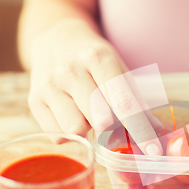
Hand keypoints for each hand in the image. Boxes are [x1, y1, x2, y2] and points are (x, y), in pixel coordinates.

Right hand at [28, 18, 162, 154]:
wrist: (53, 37)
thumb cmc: (94, 58)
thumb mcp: (119, 68)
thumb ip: (136, 99)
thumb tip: (155, 131)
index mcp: (98, 58)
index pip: (124, 103)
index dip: (141, 131)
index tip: (153, 151)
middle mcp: (70, 71)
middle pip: (101, 120)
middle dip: (116, 132)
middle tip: (119, 129)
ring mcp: (49, 86)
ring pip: (77, 130)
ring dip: (90, 131)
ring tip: (90, 115)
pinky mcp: (33, 101)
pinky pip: (59, 136)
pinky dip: (72, 135)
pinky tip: (73, 116)